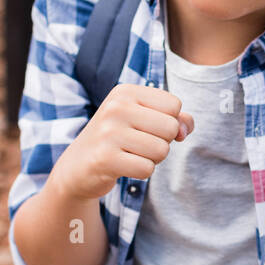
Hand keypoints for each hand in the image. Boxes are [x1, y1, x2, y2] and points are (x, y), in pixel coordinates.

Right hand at [51, 83, 194, 202]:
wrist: (78, 166)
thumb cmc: (119, 139)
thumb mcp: (145, 120)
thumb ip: (176, 119)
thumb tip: (185, 129)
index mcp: (125, 92)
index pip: (174, 105)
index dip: (168, 122)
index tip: (146, 127)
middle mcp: (115, 107)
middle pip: (171, 128)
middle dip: (162, 142)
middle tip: (138, 144)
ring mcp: (108, 132)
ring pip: (162, 150)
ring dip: (152, 159)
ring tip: (130, 155)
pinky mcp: (105, 159)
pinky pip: (147, 169)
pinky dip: (141, 172)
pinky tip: (123, 166)